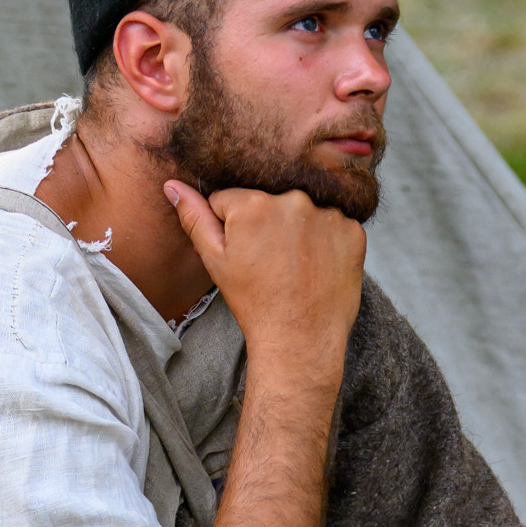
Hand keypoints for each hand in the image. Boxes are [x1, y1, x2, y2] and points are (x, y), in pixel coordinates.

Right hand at [164, 181, 364, 366]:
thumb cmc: (254, 304)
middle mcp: (293, 199)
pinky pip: (334, 224)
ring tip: (296, 266)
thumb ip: (194, 218)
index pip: (232, 199)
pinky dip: (328, 241)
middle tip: (272, 263)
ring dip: (299, 229)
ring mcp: (327, 214)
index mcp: (253, 203)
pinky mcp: (353, 231)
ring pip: (304, 210)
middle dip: (268, 224)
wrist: (300, 341)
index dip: (233, 227)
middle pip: (270, 200)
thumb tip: (172, 185)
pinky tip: (319, 266)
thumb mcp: (216, 262)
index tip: (246, 255)